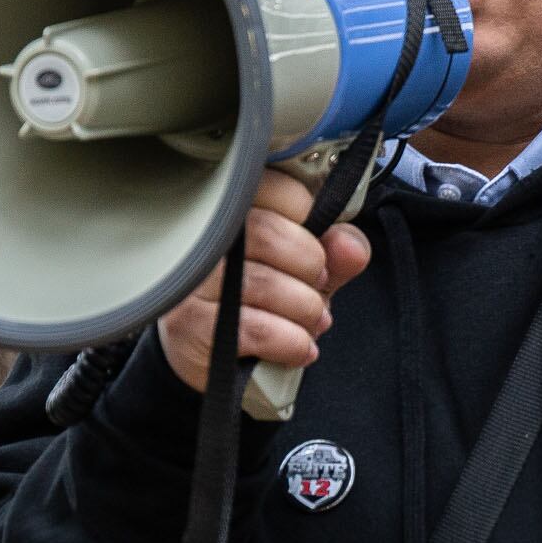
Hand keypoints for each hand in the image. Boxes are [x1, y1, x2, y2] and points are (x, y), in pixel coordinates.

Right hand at [156, 169, 370, 390]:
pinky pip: (259, 330)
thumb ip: (333, 253)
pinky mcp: (190, 327)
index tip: (315, 244)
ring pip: (267, 285)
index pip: (279, 190)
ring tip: (312, 320)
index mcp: (231, 208)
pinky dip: (293, 342)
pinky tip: (299, 346)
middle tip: (317, 285)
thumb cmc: (259, 299)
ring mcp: (190, 281)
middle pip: (269, 235)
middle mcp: (201, 237)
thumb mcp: (303, 271)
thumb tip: (351, 246)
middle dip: (311, 267)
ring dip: (307, 310)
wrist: (209, 353)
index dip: (311, 219)